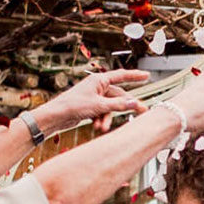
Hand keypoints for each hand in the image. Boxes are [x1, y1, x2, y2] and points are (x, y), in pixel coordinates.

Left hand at [35, 69, 149, 133]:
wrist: (56, 116)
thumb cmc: (73, 106)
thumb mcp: (99, 106)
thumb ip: (118, 105)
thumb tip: (135, 103)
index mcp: (99, 80)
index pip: (121, 75)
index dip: (135, 76)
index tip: (147, 75)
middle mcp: (97, 87)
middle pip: (118, 96)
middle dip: (124, 107)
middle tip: (141, 112)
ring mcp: (94, 97)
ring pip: (110, 108)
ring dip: (108, 118)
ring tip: (102, 128)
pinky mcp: (90, 107)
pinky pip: (102, 113)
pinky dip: (101, 120)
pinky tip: (96, 127)